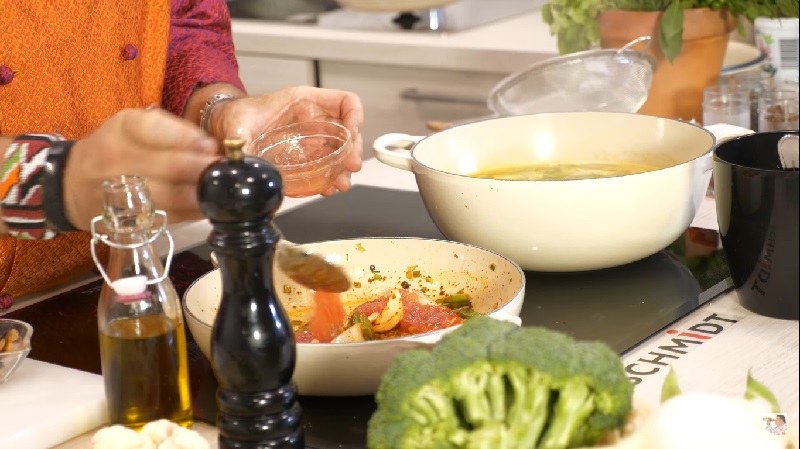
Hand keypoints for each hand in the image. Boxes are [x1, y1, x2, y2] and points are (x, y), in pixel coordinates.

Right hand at [63, 108, 218, 229]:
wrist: (72, 183)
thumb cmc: (116, 148)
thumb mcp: (135, 127)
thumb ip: (173, 132)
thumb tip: (211, 147)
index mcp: (123, 128)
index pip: (156, 130)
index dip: (188, 139)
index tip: (211, 145)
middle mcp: (117, 159)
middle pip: (170, 166)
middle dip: (204, 169)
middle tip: (226, 171)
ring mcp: (121, 193)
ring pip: (172, 196)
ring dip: (203, 195)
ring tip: (224, 192)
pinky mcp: (128, 219)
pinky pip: (169, 217)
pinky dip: (194, 213)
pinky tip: (210, 207)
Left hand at [209, 86, 363, 195]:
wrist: (222, 125)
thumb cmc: (234, 115)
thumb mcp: (238, 126)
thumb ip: (244, 145)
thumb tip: (250, 168)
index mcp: (304, 101)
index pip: (345, 102)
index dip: (355, 116)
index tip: (352, 134)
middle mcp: (313, 119)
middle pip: (348, 130)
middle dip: (353, 150)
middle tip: (351, 167)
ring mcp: (310, 138)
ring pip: (339, 151)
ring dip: (344, 168)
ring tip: (341, 184)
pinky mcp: (304, 156)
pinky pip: (325, 165)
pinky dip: (330, 177)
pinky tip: (327, 188)